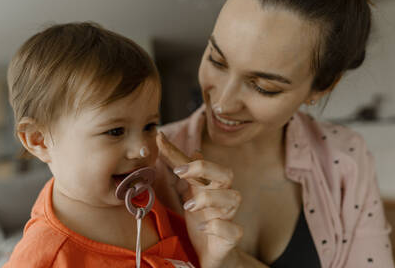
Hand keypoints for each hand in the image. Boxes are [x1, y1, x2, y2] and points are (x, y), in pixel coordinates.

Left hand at [157, 132, 242, 267]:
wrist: (211, 253)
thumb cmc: (202, 220)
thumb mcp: (190, 194)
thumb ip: (187, 173)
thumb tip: (190, 147)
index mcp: (211, 185)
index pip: (200, 163)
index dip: (182, 153)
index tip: (161, 142)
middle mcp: (223, 197)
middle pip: (226, 173)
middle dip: (204, 168)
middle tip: (180, 173)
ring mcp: (229, 216)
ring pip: (233, 198)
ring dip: (209, 199)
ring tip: (188, 207)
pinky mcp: (231, 237)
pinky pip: (232, 229)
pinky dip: (217, 226)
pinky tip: (202, 228)